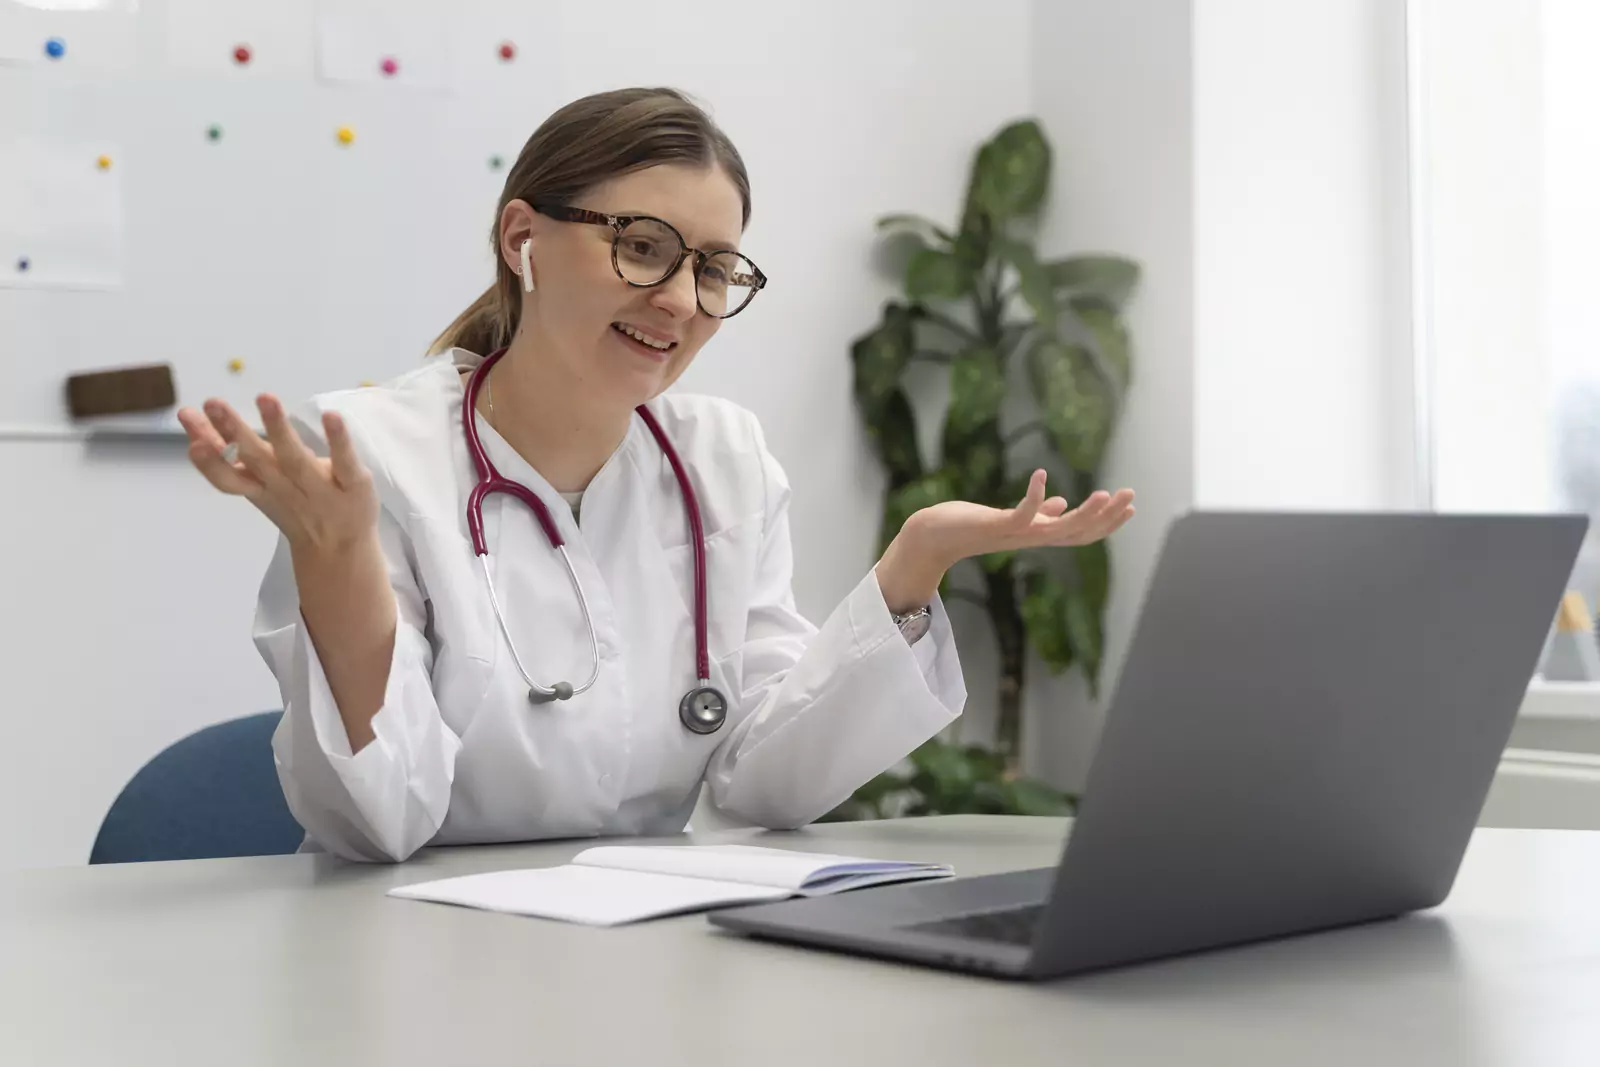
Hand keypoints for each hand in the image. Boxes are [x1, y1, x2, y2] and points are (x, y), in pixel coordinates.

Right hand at [177, 394, 378, 555]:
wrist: (340, 549)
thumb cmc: (293, 505)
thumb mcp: (256, 482)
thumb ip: (224, 453)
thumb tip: (188, 417)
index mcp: (260, 486)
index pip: (227, 473)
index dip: (206, 452)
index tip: (186, 418)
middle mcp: (286, 487)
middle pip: (258, 461)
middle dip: (234, 432)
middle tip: (213, 402)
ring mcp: (320, 488)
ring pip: (296, 459)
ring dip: (278, 429)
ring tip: (264, 397)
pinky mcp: (354, 485)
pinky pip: (345, 462)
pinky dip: (338, 440)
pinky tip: (331, 416)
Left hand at [913, 468, 1134, 565]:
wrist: (932, 537)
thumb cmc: (969, 526)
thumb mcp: (1010, 518)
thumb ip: (1040, 514)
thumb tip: (1062, 504)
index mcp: (1037, 534)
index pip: (1080, 533)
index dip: (1107, 523)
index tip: (1130, 507)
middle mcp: (1030, 538)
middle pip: (1078, 533)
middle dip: (1107, 518)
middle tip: (1131, 497)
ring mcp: (1013, 534)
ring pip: (1058, 529)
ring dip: (1084, 514)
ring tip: (1106, 494)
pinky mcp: (994, 526)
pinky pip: (1020, 514)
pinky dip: (1034, 497)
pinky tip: (1042, 475)